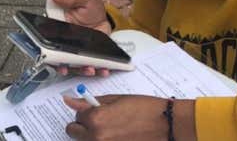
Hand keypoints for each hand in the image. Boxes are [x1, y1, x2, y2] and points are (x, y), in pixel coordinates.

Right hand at [53, 0, 111, 77]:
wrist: (104, 17)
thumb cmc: (91, 9)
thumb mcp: (84, 0)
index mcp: (60, 29)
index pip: (48, 42)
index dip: (47, 52)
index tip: (51, 57)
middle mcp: (66, 43)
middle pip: (59, 59)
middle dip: (63, 66)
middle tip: (68, 68)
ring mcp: (77, 51)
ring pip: (75, 66)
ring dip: (81, 70)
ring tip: (90, 70)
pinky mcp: (88, 56)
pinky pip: (90, 65)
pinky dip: (96, 70)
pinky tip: (102, 70)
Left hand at [64, 95, 196, 140]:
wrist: (166, 125)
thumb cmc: (145, 109)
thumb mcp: (117, 99)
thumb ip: (91, 102)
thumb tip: (70, 100)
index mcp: (96, 119)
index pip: (76, 115)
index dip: (86, 110)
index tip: (95, 109)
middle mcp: (96, 137)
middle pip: (73, 131)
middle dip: (84, 124)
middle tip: (100, 120)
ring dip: (92, 135)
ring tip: (112, 129)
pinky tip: (119, 136)